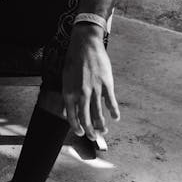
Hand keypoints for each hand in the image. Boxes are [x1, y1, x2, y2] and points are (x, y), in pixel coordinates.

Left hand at [62, 25, 119, 140]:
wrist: (85, 44)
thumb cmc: (74, 60)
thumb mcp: (66, 78)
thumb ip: (69, 94)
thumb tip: (69, 109)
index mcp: (69, 92)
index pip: (72, 117)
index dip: (77, 127)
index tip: (81, 133)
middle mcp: (81, 93)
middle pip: (86, 119)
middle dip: (91, 131)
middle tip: (94, 137)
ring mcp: (94, 89)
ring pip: (99, 114)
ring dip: (102, 125)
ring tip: (104, 130)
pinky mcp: (106, 84)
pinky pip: (110, 102)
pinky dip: (114, 112)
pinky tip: (116, 117)